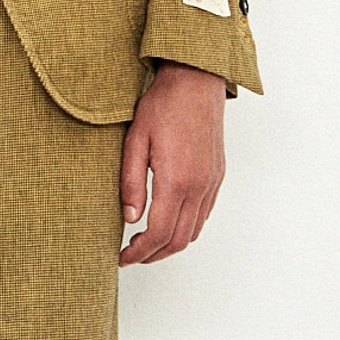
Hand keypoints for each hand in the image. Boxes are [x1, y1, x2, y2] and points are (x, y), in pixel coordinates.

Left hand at [118, 62, 225, 264]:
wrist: (196, 81)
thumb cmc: (163, 105)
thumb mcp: (135, 141)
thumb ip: (131, 182)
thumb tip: (128, 218)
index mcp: (176, 180)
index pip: (158, 233)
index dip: (138, 253)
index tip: (122, 257)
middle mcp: (199, 186)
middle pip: (178, 240)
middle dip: (152, 255)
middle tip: (130, 256)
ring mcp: (211, 182)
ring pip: (193, 231)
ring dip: (169, 244)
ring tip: (145, 242)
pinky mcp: (217, 176)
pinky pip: (203, 214)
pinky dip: (185, 228)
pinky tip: (167, 222)